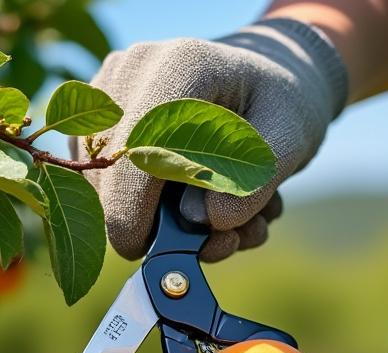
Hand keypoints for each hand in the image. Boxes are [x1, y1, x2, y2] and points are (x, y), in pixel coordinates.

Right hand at [77, 18, 347, 260]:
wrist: (266, 77)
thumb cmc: (280, 104)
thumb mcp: (289, 139)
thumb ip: (251, 183)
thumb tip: (201, 222)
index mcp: (181, 65)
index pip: (137, 149)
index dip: (135, 210)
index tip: (156, 251)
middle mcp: (132, 71)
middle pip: (110, 173)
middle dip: (158, 226)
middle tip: (227, 240)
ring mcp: (108, 96)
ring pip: (102, 185)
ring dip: (160, 222)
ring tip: (232, 217)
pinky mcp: (98, 123)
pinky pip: (104, 186)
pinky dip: (149, 212)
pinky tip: (204, 205)